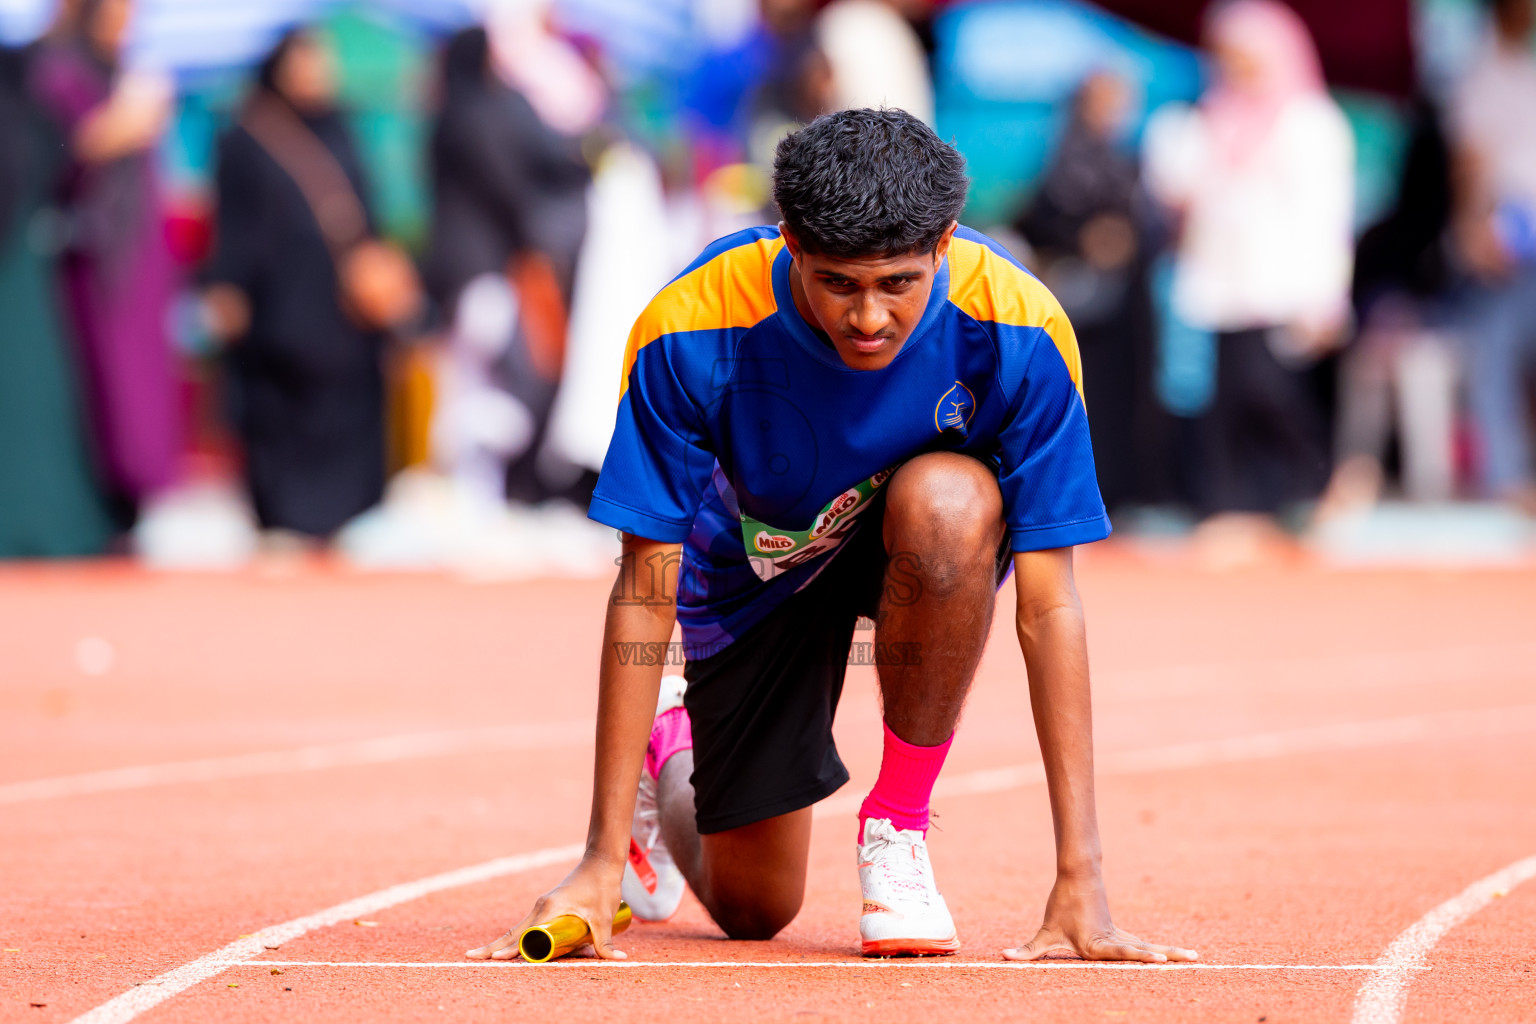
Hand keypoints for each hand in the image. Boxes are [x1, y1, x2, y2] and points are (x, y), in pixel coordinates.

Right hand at [466, 857, 625, 960]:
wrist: (602, 861)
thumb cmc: (601, 885)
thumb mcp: (604, 916)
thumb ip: (606, 941)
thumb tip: (618, 960)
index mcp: (548, 908)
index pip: (524, 933)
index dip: (510, 948)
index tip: (495, 958)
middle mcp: (541, 906)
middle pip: (513, 931)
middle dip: (494, 945)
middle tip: (473, 956)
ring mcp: (543, 905)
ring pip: (519, 928)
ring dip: (504, 941)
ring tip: (486, 955)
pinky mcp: (548, 906)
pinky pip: (528, 924)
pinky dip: (517, 935)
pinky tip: (510, 945)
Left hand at [1003, 874, 1197, 962]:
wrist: (1077, 874)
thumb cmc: (1061, 905)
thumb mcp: (1045, 931)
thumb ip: (1027, 950)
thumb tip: (1004, 957)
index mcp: (1097, 944)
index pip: (1123, 952)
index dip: (1141, 956)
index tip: (1160, 959)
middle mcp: (1113, 940)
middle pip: (1144, 949)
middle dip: (1168, 956)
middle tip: (1193, 958)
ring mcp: (1120, 934)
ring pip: (1148, 945)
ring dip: (1170, 951)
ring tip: (1195, 957)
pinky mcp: (1122, 931)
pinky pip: (1143, 943)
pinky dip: (1159, 950)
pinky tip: (1173, 956)